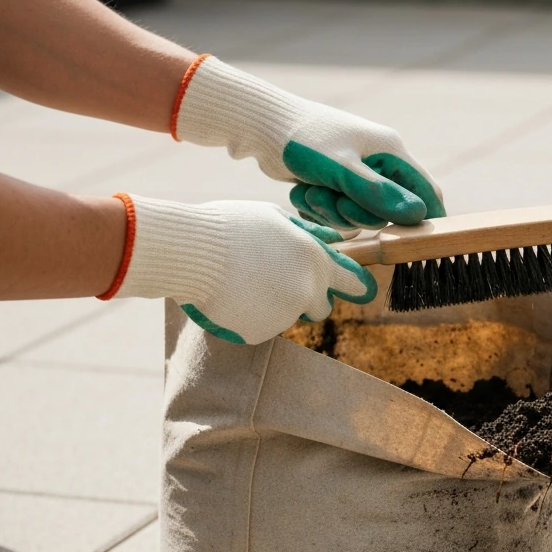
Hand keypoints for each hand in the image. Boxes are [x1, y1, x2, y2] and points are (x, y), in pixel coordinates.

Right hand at [110, 194, 375, 344]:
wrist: (191, 252)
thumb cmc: (232, 227)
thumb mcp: (274, 218)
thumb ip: (310, 234)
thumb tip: (337, 239)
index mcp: (316, 261)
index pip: (354, 282)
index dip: (354, 285)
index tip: (360, 288)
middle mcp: (307, 292)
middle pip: (322, 306)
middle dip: (307, 297)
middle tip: (277, 279)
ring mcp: (285, 316)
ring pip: (289, 316)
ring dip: (275, 304)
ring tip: (244, 280)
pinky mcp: (260, 333)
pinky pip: (263, 327)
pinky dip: (252, 317)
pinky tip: (233, 296)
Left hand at [172, 56, 444, 228]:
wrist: (259, 125)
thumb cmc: (302, 139)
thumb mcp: (341, 169)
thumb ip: (378, 194)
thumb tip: (417, 215)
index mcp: (391, 152)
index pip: (426, 192)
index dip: (424, 219)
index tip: (412, 241)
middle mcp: (378, 163)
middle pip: (388, 213)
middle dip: (358, 214)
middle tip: (335, 201)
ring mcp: (356, 174)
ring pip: (360, 216)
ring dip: (334, 212)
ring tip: (311, 191)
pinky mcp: (335, 184)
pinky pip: (338, 213)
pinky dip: (320, 209)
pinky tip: (303, 191)